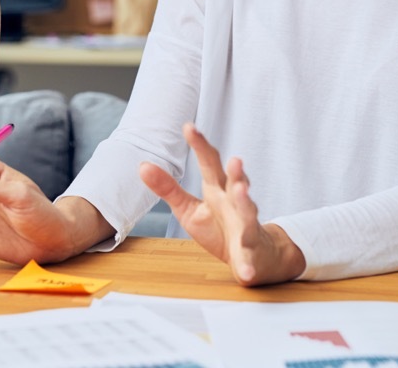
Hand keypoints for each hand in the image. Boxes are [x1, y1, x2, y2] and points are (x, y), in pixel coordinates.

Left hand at [139, 123, 305, 285]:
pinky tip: (245, 272)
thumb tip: (142, 165)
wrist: (255, 257)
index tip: (189, 127)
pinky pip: (249, 260)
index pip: (210, 164)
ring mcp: (247, 227)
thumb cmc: (220, 227)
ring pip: (249, 213)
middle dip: (236, 172)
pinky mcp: (251, 253)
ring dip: (246, 202)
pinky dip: (247, 266)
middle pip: (236, 183)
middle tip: (234, 160)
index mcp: (218, 190)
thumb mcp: (189, 208)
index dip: (200, 145)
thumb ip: (168, 188)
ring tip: (241, 191)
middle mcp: (235, 203)